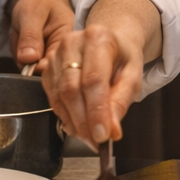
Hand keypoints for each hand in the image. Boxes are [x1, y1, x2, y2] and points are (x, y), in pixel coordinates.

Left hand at [7, 0, 74, 67]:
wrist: (38, 2)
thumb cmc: (40, 3)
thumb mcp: (32, 13)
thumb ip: (30, 36)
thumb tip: (29, 59)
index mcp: (71, 41)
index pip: (58, 63)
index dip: (41, 65)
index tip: (29, 57)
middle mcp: (65, 54)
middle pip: (45, 71)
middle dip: (28, 59)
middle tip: (24, 36)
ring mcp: (52, 59)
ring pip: (32, 70)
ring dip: (21, 57)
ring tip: (24, 37)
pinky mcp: (41, 61)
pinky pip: (26, 67)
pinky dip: (19, 57)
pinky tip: (23, 44)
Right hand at [40, 0, 160, 147]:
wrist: (109, 43)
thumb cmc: (122, 58)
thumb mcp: (133, 76)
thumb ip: (121, 102)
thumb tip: (111, 130)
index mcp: (98, 38)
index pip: (94, 80)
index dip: (96, 111)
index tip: (103, 135)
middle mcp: (73, 43)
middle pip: (72, 89)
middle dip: (84, 121)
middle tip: (96, 141)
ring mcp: (56, 55)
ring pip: (59, 96)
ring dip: (74, 122)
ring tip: (90, 136)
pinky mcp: (47, 68)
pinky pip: (52, 98)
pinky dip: (65, 116)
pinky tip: (78, 124)